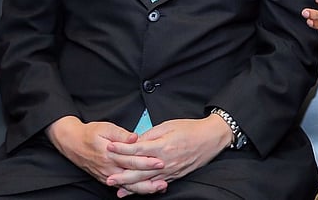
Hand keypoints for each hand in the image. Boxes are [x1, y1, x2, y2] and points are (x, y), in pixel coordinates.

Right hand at [45, 116, 162, 185]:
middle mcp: (109, 168)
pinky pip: (122, 186)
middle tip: (164, 180)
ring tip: (159, 187)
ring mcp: (107, 176)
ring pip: (128, 186)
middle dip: (149, 180)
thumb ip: (121, 134)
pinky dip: (134, 189)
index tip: (160, 161)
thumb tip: (135, 138)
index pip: (132, 160)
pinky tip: (146, 188)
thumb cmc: (89, 134)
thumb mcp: (105, 128)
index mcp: (110, 154)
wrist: (72, 143)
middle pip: (132, 177)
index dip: (147, 162)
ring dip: (144, 188)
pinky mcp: (106, 179)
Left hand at [105, 115, 231, 196]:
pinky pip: (156, 184)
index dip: (122, 149)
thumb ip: (150, 135)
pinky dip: (144, 189)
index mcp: (162, 146)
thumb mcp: (168, 126)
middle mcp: (165, 161)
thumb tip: (135, 141)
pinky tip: (134, 191)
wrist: (210, 139)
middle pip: (139, 170)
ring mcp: (170, 171)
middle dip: (122, 174)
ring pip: (146, 180)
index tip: (109, 148)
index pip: (137, 149)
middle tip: (107, 177)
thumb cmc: (189, 129)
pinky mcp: (174, 176)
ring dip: (130, 185)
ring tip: (116, 187)